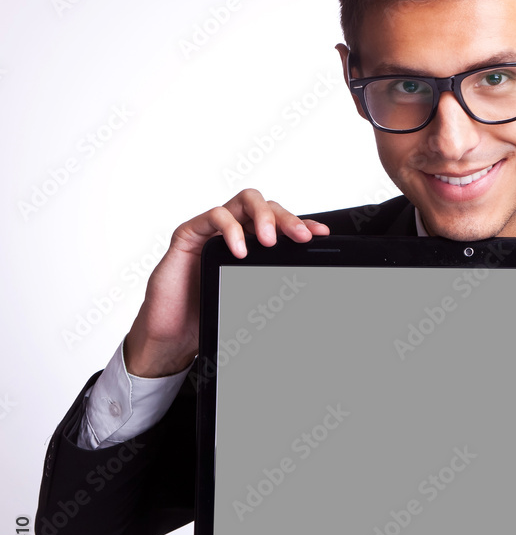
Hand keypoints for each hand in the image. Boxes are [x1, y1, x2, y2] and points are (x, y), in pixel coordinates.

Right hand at [123, 189, 329, 376]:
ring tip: (270, 241)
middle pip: (267, 206)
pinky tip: (240, 249)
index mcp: (253, 243)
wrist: (173, 332)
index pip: (282, 225)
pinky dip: (231, 229)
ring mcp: (212, 230)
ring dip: (263, 217)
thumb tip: (309, 285)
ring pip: (244, 202)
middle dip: (288, 219)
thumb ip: (271, 283)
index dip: (304, 225)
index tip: (322, 235)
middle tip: (301, 237)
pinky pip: (214, 216)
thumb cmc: (208, 312)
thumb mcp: (249, 297)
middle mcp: (235, 231)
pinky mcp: (189, 234)